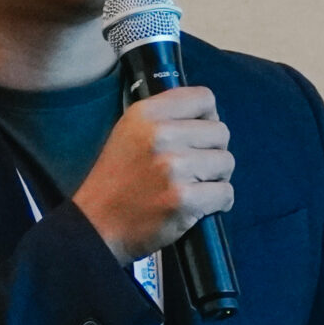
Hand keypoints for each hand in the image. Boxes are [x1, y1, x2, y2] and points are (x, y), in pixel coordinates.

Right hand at [70, 86, 234, 265]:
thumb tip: (208, 117)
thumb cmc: (116, 181)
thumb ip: (165, 118)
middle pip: (220, 132)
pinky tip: (198, 207)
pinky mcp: (184, 199)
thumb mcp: (129, 133)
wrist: (97, 226)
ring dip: (216, 178)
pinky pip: (225, 193)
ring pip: (226, 162)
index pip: (203, 98)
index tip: (200, 136)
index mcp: (146, 114)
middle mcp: (160, 135)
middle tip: (194, 169)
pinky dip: (218, 203)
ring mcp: (174, 167)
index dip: (208, 118)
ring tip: (193, 188)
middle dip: (213, 152)